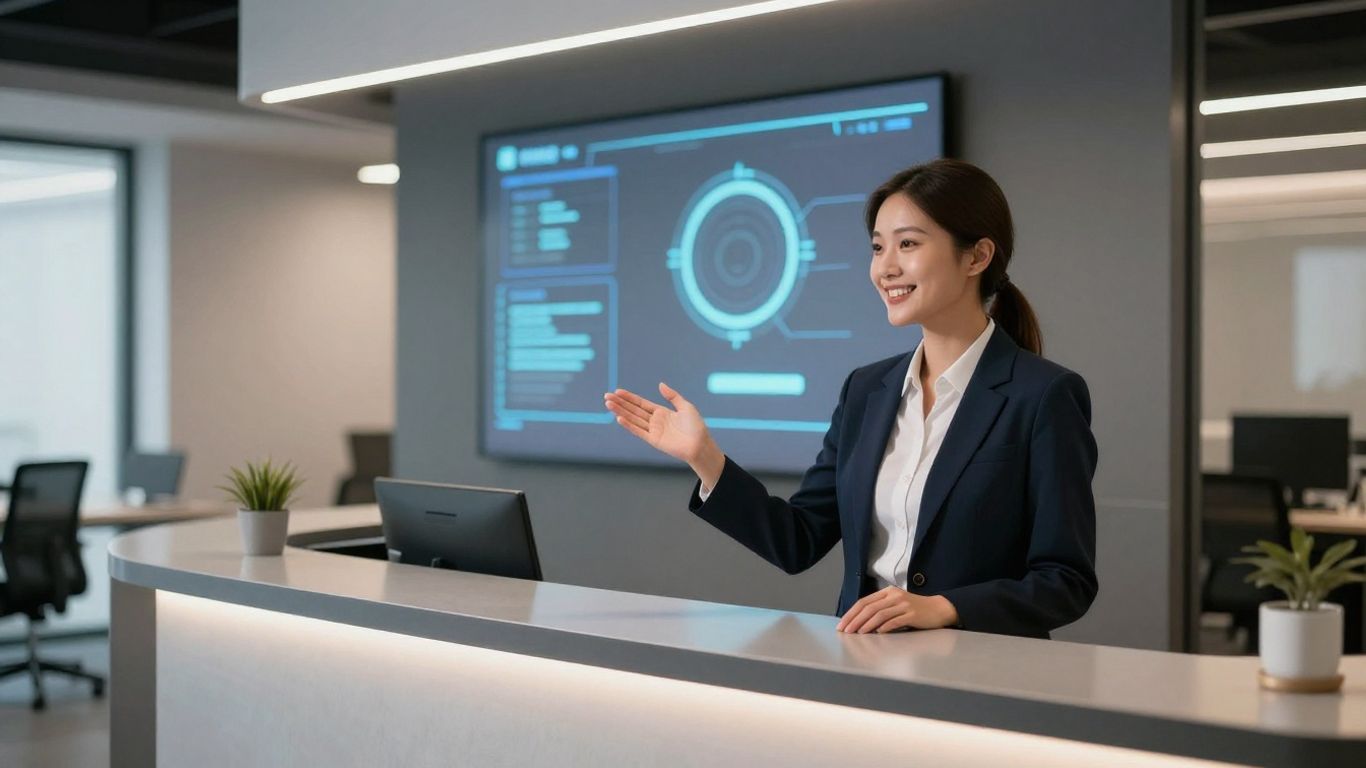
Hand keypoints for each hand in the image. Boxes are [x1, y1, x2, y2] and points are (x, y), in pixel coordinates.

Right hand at [604, 383, 717, 469]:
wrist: (700, 444)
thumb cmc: (696, 426)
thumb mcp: (685, 406)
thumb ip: (672, 396)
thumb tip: (660, 384)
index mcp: (661, 412)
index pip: (641, 403)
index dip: (629, 397)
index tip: (617, 392)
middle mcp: (655, 421)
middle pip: (633, 410)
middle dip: (620, 403)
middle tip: (607, 396)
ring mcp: (653, 430)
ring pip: (633, 419)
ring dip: (621, 412)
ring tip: (608, 404)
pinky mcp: (653, 440)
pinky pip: (639, 431)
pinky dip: (629, 425)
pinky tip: (619, 418)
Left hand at [836, 587, 958, 633]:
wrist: (938, 608)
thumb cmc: (914, 609)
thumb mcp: (895, 604)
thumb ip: (880, 609)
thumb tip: (859, 622)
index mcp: (887, 592)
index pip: (864, 602)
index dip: (851, 613)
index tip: (842, 624)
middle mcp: (894, 596)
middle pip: (870, 608)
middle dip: (855, 620)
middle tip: (846, 631)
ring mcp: (904, 604)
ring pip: (880, 614)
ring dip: (867, 624)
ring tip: (858, 633)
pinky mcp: (913, 614)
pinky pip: (896, 621)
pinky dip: (885, 627)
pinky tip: (878, 633)